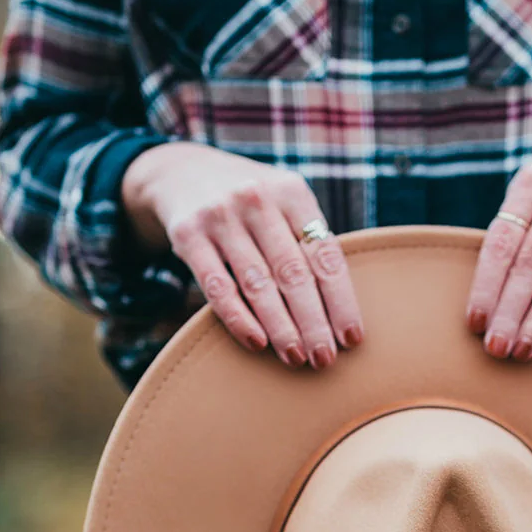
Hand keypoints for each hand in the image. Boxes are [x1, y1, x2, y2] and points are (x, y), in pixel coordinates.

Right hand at [121, 143, 363, 367]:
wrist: (181, 171)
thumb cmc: (251, 204)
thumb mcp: (283, 203)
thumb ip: (308, 242)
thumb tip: (341, 311)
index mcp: (292, 192)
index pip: (325, 255)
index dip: (341, 300)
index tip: (351, 338)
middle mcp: (257, 199)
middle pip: (293, 273)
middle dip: (313, 322)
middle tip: (325, 359)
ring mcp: (220, 215)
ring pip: (258, 284)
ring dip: (281, 327)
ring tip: (296, 358)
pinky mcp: (188, 234)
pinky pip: (218, 286)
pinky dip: (239, 319)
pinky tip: (257, 343)